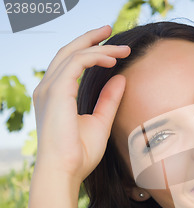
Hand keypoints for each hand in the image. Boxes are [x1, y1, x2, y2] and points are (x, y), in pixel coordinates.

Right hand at [33, 25, 129, 182]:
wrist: (66, 171)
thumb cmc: (80, 153)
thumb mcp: (100, 121)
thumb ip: (109, 100)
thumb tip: (121, 78)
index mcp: (56, 95)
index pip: (70, 64)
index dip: (89, 50)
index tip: (110, 45)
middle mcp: (49, 88)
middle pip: (68, 51)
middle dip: (90, 38)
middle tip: (110, 30)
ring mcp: (50, 88)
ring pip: (74, 54)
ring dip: (100, 48)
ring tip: (122, 49)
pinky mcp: (57, 91)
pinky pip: (77, 62)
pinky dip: (95, 57)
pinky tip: (112, 59)